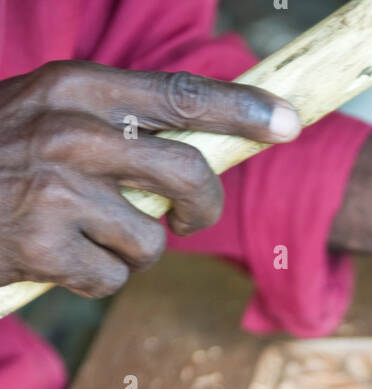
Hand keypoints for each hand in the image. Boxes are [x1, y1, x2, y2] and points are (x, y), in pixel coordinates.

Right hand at [0, 61, 299, 296]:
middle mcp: (71, 133)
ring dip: (131, 252)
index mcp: (74, 89)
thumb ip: (113, 122)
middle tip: (189, 217)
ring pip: (152, 239)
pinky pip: (113, 278)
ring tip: (87, 237)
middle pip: (187, 175)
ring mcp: (58, 191)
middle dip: (202, 208)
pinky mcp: (45, 247)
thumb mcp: (45, 113)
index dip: (242, 109)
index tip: (289, 121)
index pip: (179, 95)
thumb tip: (195, 149)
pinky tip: (58, 260)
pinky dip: (95, 279)